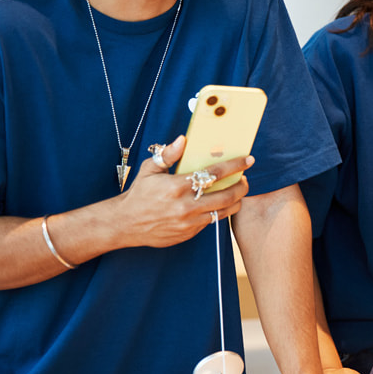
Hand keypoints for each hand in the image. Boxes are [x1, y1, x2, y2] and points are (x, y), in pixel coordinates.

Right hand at [112, 135, 252, 247]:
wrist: (125, 224)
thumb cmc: (139, 193)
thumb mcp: (150, 169)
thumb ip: (168, 154)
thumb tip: (183, 139)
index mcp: (177, 186)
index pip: (214, 173)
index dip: (234, 166)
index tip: (247, 160)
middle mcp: (186, 206)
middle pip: (227, 196)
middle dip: (242, 186)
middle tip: (245, 179)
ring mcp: (189, 223)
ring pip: (223, 212)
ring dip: (236, 201)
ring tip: (237, 192)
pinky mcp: (188, 234)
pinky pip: (211, 222)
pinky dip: (219, 212)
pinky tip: (219, 204)